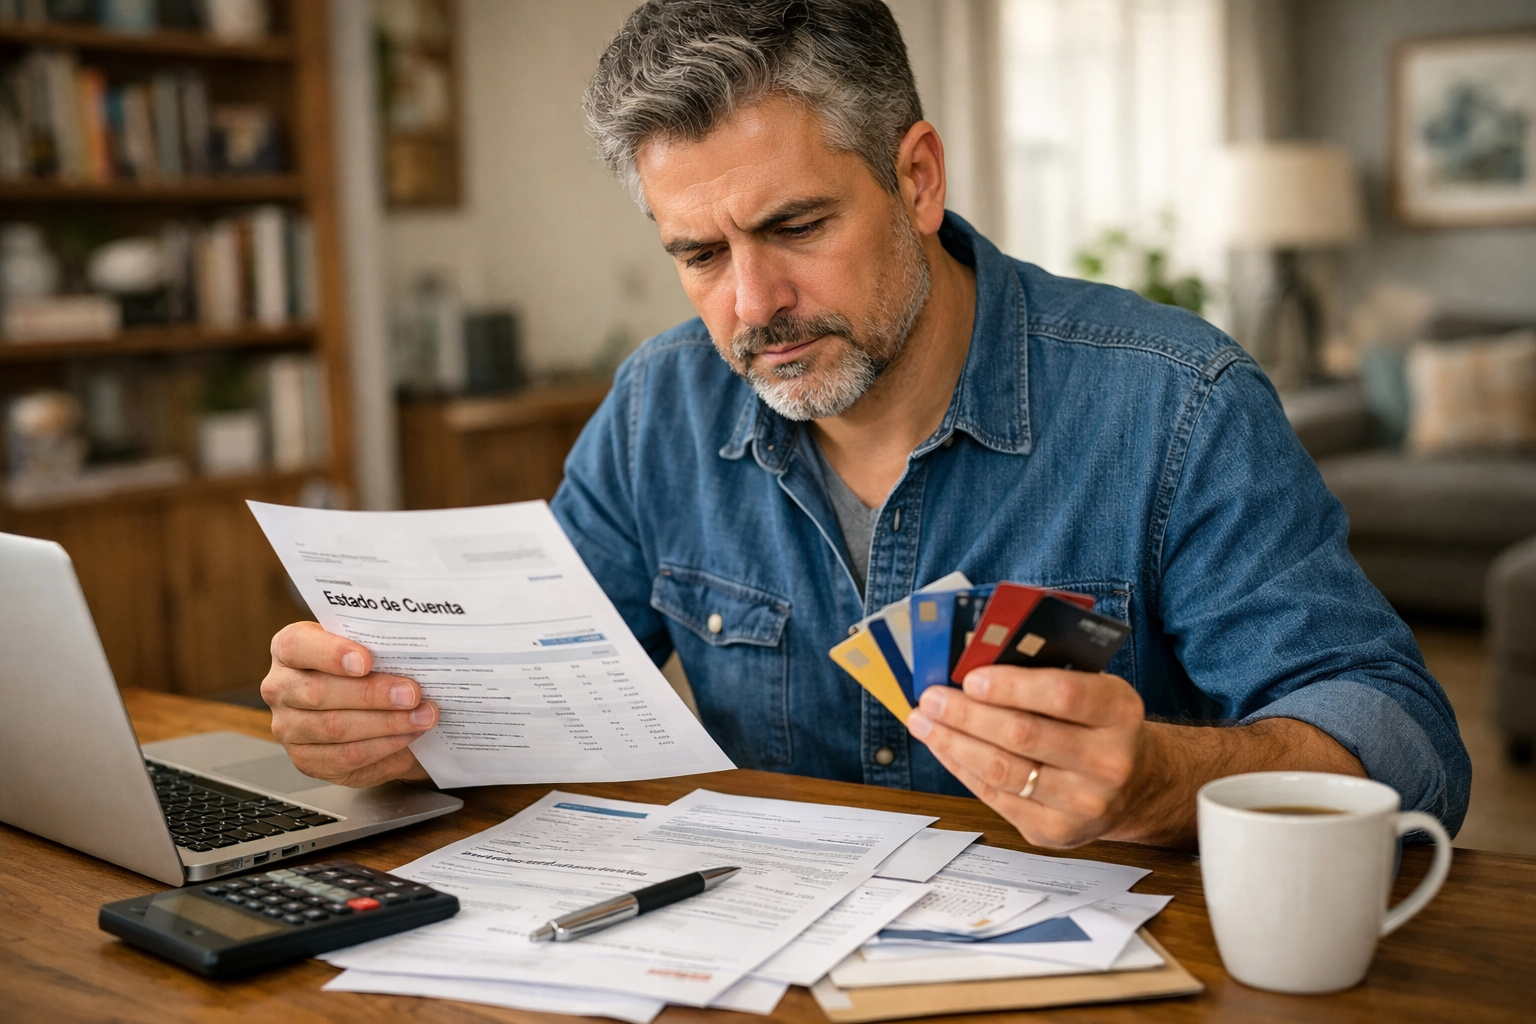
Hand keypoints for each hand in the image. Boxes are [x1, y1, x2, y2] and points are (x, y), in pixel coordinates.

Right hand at [261, 621, 436, 787]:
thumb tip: (411, 652)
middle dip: (372, 694)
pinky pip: (346, 755)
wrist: (369, 709)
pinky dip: (383, 746)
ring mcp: (288, 727)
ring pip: (335, 727)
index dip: (330, 653)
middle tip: (411, 693)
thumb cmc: (366, 669)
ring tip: (422, 716)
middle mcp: (281, 687)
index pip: (297, 646)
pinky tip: (408, 735)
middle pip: (319, 692)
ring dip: (386, 723)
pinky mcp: (306, 759)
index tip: (366, 660)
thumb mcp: (368, 649)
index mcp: (290, 648)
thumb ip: (377, 647)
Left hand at [905, 666, 1144, 847]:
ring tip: (925, 721)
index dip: (1012, 687)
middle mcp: (1109, 762)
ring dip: (954, 743)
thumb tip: (974, 662)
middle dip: (967, 714)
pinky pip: (996, 797)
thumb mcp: (1090, 689)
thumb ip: (1044, 675)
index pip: (1062, 695)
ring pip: (1003, 770)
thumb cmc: (1097, 725)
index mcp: (1120, 713)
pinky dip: (962, 768)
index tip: (971, 678)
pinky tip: (944, 748)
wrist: (1133, 785)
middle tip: (932, 697)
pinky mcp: (1056, 831)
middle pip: (1023, 735)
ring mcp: (1084, 803)